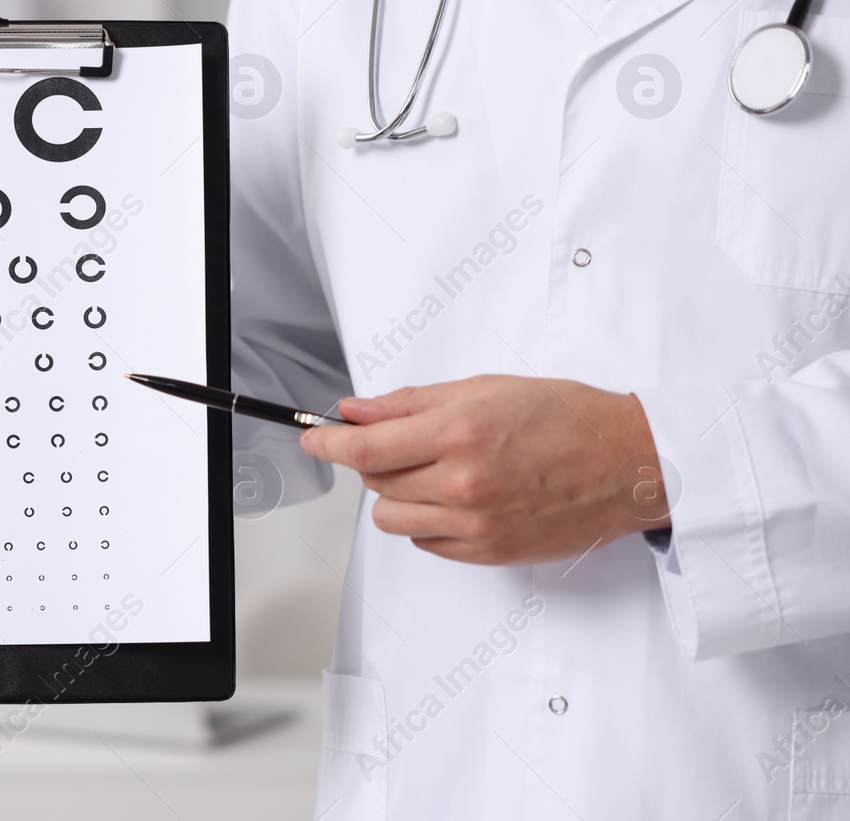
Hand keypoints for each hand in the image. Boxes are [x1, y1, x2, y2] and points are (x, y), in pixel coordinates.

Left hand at [300, 375, 660, 565]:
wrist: (629, 464)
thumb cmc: (567, 418)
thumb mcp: (484, 389)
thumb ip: (411, 403)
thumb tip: (356, 411)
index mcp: (459, 433)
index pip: (364, 448)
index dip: (327, 444)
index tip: (313, 440)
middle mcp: (462, 482)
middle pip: (375, 483)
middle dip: (373, 461)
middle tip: (400, 443)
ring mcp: (476, 523)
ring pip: (394, 517)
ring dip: (397, 494)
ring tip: (433, 471)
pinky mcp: (489, 552)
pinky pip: (426, 541)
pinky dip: (427, 520)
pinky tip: (455, 497)